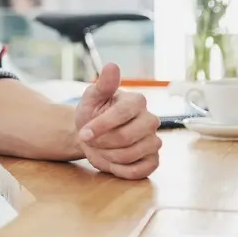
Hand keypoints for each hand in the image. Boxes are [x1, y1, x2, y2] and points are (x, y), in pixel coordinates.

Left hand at [73, 63, 161, 179]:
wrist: (92, 135)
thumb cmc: (92, 114)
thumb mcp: (91, 98)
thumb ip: (102, 84)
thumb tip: (112, 65)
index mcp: (136, 101)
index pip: (122, 114)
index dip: (100, 126)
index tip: (83, 133)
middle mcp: (150, 120)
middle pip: (127, 137)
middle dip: (102, 142)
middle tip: (91, 141)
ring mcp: (154, 141)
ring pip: (131, 155)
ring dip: (107, 156)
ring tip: (100, 149)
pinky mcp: (153, 159)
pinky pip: (139, 171)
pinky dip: (119, 170)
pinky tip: (110, 162)